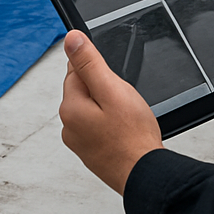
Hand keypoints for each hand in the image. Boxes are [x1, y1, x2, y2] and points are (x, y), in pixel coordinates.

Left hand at [60, 31, 162, 194]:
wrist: (145, 174)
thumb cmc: (132, 136)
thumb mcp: (112, 89)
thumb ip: (89, 62)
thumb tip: (71, 39)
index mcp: (70, 107)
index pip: (76, 70)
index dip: (100, 71)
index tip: (114, 83)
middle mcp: (69, 126)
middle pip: (84, 89)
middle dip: (105, 89)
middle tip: (125, 103)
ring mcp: (79, 142)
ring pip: (93, 108)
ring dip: (108, 107)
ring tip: (127, 119)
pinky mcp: (91, 152)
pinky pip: (98, 126)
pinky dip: (111, 124)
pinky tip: (125, 131)